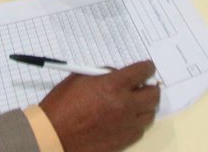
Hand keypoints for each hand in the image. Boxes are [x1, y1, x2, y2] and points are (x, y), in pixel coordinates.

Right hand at [40, 61, 159, 151]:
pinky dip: (136, 123)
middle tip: (143, 87)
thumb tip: (119, 74)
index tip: (146, 69)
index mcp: (113, 85)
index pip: (143, 71)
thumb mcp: (80, 78)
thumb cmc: (62, 104)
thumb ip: (104, 74)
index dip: (147, 68)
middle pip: (154, 94)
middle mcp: (124, 104)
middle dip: (150, 87)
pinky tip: (126, 120)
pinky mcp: (123, 140)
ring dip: (144, 106)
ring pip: (150, 113)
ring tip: (134, 104)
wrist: (53, 133)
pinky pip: (140, 130)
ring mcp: (126, 124)